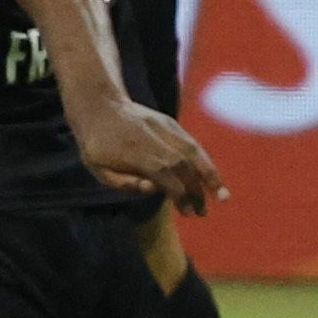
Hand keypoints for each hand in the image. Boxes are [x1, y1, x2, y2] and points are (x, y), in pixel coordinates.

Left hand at [68, 94, 223, 214]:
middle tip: (202, 213)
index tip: (187, 212)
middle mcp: (153, 139)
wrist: (100, 104)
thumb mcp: (98, 168)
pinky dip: (204, 160)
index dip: (179, 195)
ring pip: (192, 152)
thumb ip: (123, 182)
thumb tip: (150, 189)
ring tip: (221, 195)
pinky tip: (211, 176)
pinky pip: (191, 143)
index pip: (164, 175)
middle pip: (182, 166)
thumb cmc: (96, 144)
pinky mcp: (169, 123)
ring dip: (209, 175)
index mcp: (134, 153)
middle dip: (196, 191)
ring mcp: (163, 128)